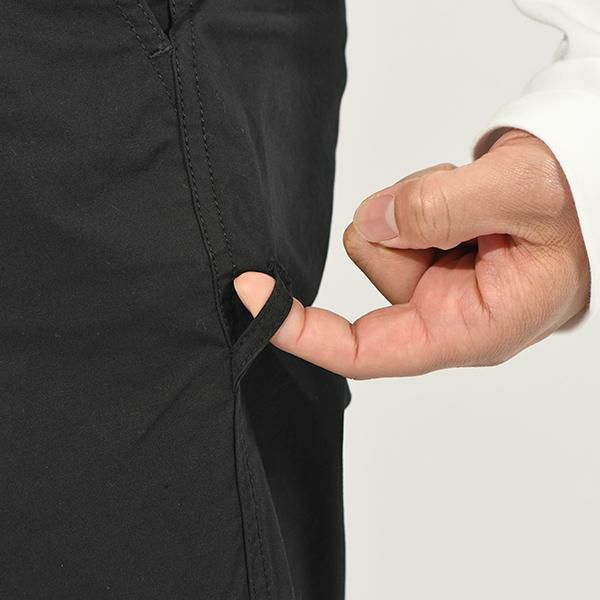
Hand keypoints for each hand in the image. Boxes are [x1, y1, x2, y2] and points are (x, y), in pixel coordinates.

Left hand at [234, 130, 590, 378]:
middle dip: (405, 218)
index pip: (366, 352)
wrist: (599, 191)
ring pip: (379, 230)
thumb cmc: (582, 209)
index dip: (304, 332)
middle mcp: (445, 313)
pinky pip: (393, 213)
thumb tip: (376, 222)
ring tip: (476, 197)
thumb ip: (445, 207)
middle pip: (372, 261)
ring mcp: (435, 281)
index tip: (254, 297)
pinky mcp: (430, 252)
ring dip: (417, 202)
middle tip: (466, 199)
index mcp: (469, 328)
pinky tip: (466, 196)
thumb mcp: (524, 195)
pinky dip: (419, 194)